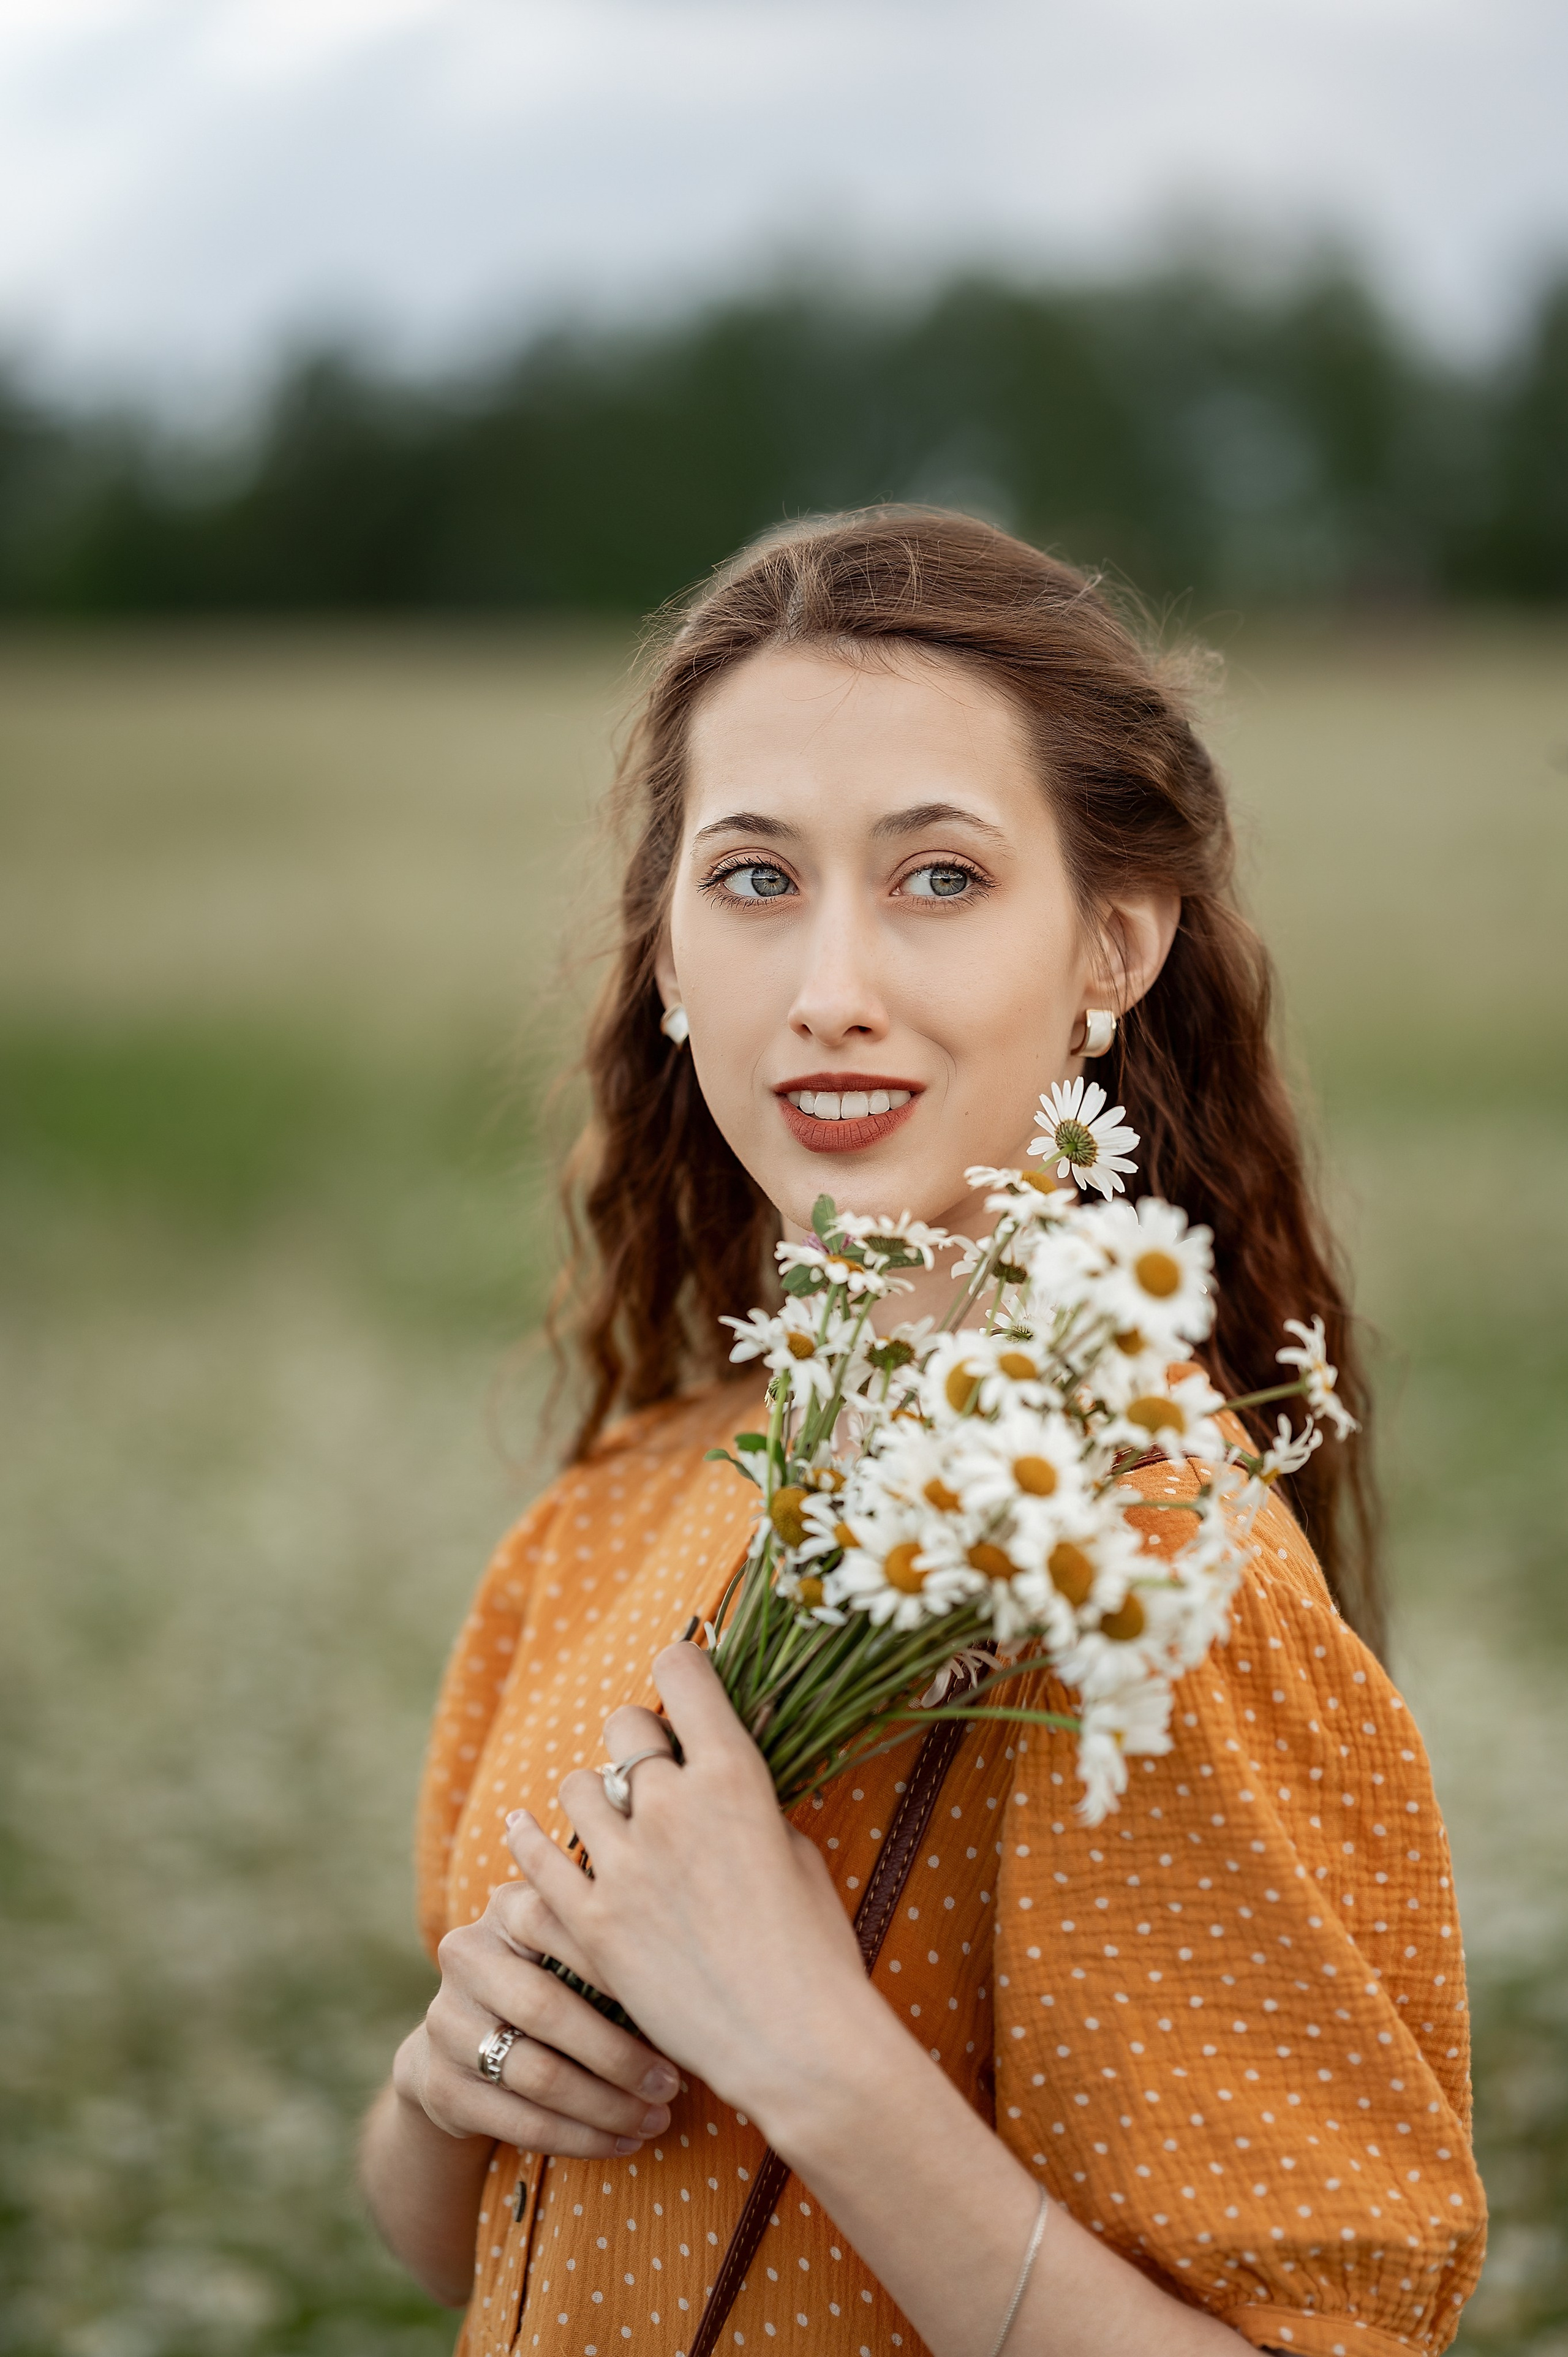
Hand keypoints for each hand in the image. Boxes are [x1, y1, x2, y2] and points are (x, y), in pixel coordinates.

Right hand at [393, 1870, 682, 2158]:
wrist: (462, 2046)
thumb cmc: (550, 1985)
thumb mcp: (569, 1951)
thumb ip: (611, 1949)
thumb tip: (694, 1985)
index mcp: (507, 1909)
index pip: (559, 1922)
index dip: (614, 1964)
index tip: (670, 2001)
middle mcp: (467, 1956)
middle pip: (546, 2008)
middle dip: (618, 2054)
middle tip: (672, 2083)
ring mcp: (446, 2022)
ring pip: (537, 2074)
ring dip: (606, 2106)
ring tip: (656, 2119)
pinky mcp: (440, 2086)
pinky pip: (520, 2122)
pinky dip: (579, 2139)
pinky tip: (622, 2143)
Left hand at [507, 1645, 880, 2136]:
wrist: (794, 2042)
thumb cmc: (816, 1948)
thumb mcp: (798, 1851)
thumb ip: (752, 1802)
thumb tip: (720, 1776)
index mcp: (733, 1776)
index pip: (683, 1674)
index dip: (682, 1667)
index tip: (682, 1681)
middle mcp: (670, 1806)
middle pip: (625, 1727)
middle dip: (639, 1739)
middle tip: (650, 1768)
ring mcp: (624, 1866)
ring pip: (576, 1788)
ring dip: (594, 1797)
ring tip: (605, 1820)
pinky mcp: (591, 1924)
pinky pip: (537, 1863)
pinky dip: (529, 1843)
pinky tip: (523, 1831)